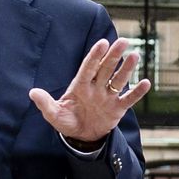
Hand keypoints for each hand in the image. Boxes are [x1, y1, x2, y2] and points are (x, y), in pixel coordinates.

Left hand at [29, 39, 151, 146]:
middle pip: (106, 69)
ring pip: (118, 80)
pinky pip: (129, 99)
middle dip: (114, 55)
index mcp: (80, 86)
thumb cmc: (67, 121)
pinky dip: (137, 92)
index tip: (102, 43)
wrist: (82, 137)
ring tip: (135, 55)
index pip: (88, 68)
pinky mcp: (117, 108)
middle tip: (123, 41)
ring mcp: (108, 97)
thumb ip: (45, 104)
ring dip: (127, 69)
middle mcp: (96, 88)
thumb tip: (32, 92)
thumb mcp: (54, 114)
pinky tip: (146, 83)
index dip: (95, 56)